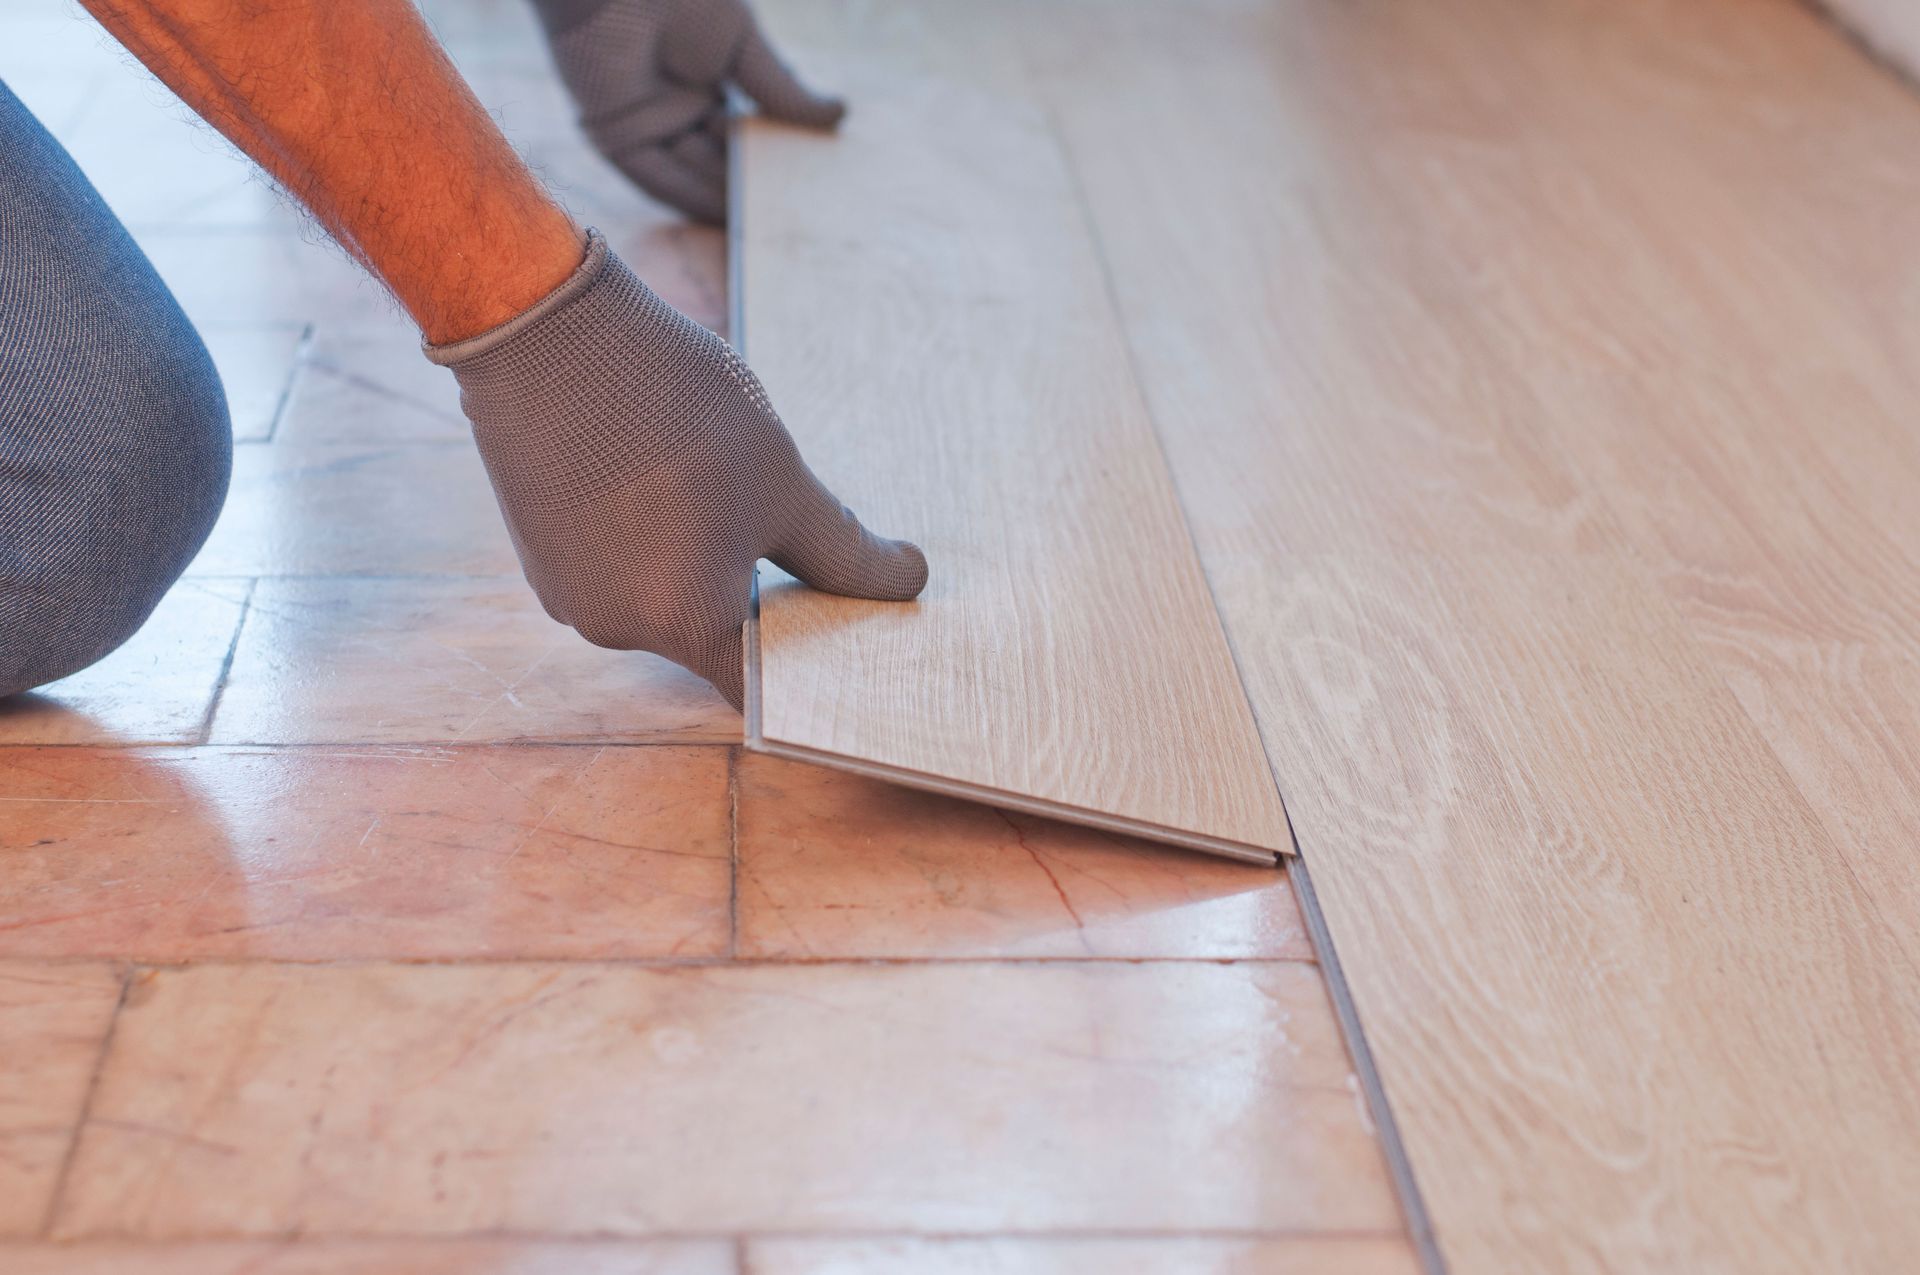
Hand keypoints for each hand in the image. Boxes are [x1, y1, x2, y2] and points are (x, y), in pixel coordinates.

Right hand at [427, 231, 926, 708]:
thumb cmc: (674, 403)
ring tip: (718, 488)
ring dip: (704, 564)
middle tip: (798, 538)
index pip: (762, 687)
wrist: (548, 328)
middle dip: (760, 600)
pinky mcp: (544, 559)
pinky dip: (655, 543)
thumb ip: (846, 551)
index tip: (843, 639)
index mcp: (682, 622)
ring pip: (667, 601)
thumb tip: (908, 582)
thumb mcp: (781, 479)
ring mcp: (571, 596)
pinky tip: (668, 478)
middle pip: (713, 640)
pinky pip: (622, 572)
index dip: (808, 670)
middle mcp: (617, 628)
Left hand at [530, 0, 844, 223]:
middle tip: (794, 216)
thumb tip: (839, 115)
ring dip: (725, 201)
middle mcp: (671, 110)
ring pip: (690, 175)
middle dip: (750, 187)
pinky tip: (726, 218)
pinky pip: (657, 180)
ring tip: (770, 225)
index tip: (806, 182)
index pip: (739, 133)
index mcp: (699, 82)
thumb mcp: (743, 47)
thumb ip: (781, 91)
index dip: (768, 158)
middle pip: (716, 162)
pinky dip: (690, 200)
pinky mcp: (615, 140)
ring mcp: (643, 127)